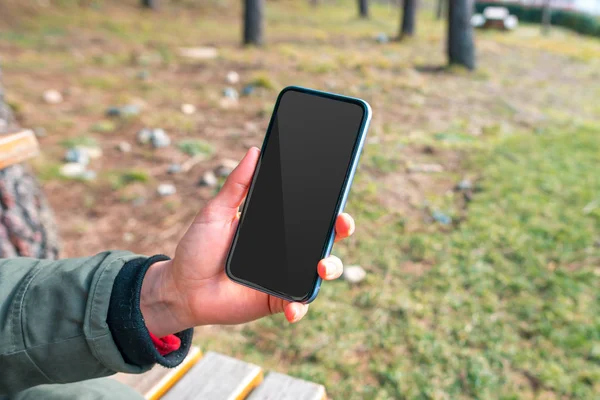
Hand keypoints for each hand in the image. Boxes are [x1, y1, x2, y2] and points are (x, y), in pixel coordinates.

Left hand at [141, 147, 355, 336]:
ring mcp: (284, 277)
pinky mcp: (276, 301)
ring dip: (330, 268)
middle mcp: (286, 251)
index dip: (328, 207)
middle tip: (342, 225)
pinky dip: (299, 308)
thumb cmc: (197, 248)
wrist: (181, 287)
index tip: (337, 197)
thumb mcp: (216, 212)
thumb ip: (236, 184)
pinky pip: (297, 305)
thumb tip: (254, 151)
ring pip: (319, 272)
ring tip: (321, 268)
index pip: (309, 215)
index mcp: (275, 227)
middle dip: (340, 232)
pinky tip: (292, 308)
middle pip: (324, 240)